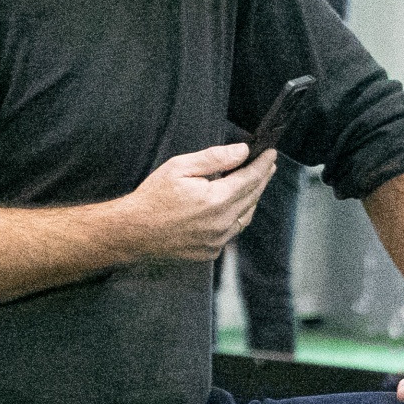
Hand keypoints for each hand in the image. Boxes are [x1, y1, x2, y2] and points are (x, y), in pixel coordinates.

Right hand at [119, 143, 276, 262]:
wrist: (133, 232)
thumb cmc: (153, 197)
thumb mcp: (180, 167)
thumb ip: (215, 158)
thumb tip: (242, 152)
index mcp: (217, 200)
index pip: (251, 178)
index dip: (263, 164)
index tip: (271, 153)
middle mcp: (222, 223)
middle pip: (253, 197)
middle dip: (262, 178)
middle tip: (268, 164)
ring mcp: (218, 241)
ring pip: (246, 216)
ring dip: (252, 198)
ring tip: (254, 183)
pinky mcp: (210, 252)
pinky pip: (232, 232)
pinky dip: (237, 217)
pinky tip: (233, 206)